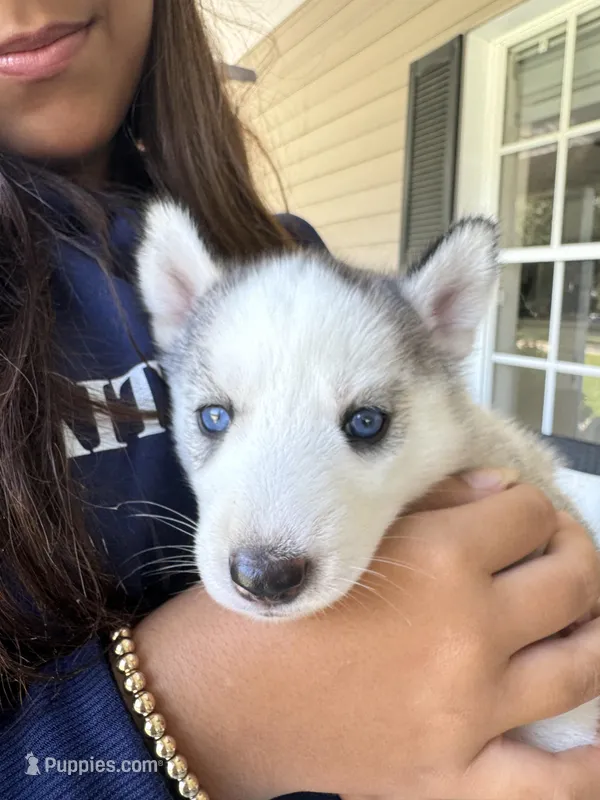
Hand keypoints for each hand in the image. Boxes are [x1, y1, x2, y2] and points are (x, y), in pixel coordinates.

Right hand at [134, 473, 599, 799]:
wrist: (209, 702)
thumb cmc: (264, 609)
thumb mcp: (338, 532)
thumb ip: (428, 504)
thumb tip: (498, 491)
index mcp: (438, 562)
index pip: (527, 513)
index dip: (526, 504)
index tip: (512, 512)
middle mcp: (468, 633)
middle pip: (571, 578)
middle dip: (571, 552)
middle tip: (553, 553)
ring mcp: (470, 714)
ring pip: (584, 662)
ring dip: (592, 630)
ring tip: (576, 619)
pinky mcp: (453, 780)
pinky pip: (556, 782)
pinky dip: (590, 762)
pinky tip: (597, 736)